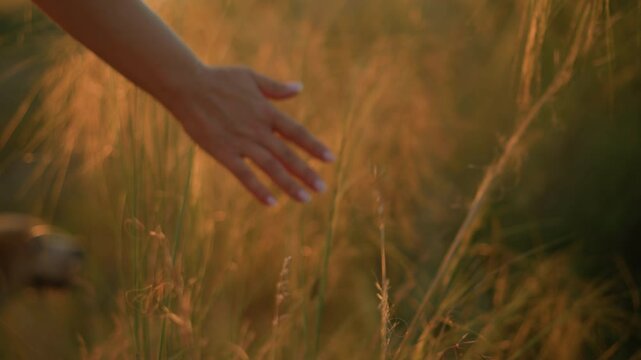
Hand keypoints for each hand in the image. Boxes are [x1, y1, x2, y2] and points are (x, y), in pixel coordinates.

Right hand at [168, 65, 334, 205]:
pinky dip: (258, 189)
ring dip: (288, 184)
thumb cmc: (219, 79)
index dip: (314, 146)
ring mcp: (241, 142)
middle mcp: (257, 129)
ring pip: (270, 167)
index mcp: (266, 111)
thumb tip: (299, 88)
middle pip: (287, 154)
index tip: (330, 159)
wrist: (187, 86)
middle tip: (322, 189)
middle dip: (306, 172)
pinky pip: (244, 174)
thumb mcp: (251, 78)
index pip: (296, 132)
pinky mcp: (223, 152)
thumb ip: (276, 88)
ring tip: (305, 199)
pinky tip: (271, 203)